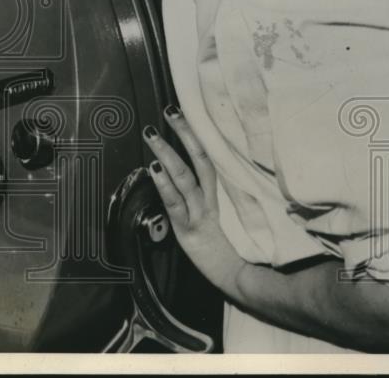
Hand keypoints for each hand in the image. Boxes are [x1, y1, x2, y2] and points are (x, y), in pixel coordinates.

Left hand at [142, 106, 245, 297]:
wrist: (236, 278)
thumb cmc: (224, 247)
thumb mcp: (216, 216)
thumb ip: (204, 195)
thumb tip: (182, 170)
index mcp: (218, 194)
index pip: (209, 157)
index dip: (197, 134)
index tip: (185, 112)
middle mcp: (211, 198)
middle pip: (200, 158)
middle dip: (184, 132)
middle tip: (169, 110)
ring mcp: (200, 213)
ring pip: (184, 176)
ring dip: (166, 152)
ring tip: (152, 133)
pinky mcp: (188, 230)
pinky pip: (175, 203)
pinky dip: (163, 184)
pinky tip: (153, 168)